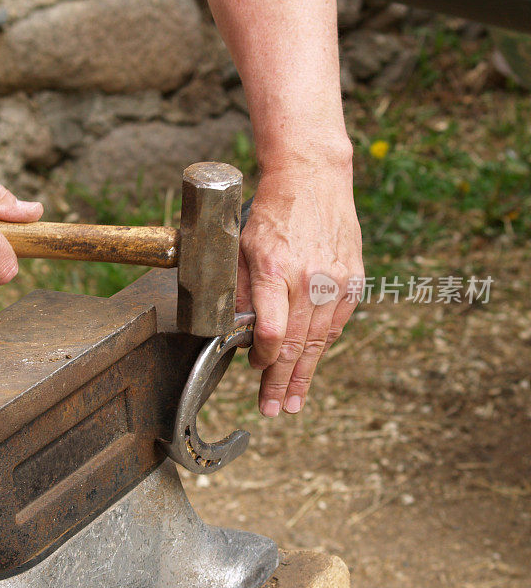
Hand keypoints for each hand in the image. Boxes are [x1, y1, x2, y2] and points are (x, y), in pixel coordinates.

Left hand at [237, 152, 363, 416]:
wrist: (313, 178)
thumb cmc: (272, 211)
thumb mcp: (242, 245)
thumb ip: (239, 289)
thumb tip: (233, 328)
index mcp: (276, 269)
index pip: (272, 331)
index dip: (262, 358)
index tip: (253, 368)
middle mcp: (309, 278)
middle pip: (296, 344)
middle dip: (282, 381)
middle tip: (274, 408)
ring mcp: (335, 279)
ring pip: (319, 340)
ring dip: (305, 373)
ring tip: (293, 400)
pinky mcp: (353, 278)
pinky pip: (336, 322)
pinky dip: (323, 344)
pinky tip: (312, 363)